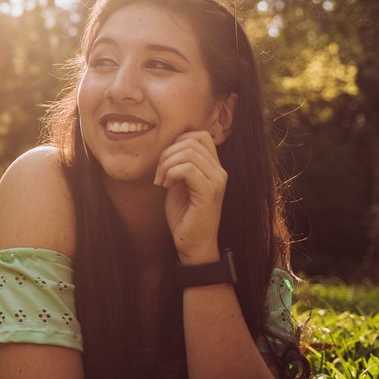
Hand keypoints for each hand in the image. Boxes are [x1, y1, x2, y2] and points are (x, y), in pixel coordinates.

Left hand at [154, 130, 226, 261]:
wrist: (193, 243)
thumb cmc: (184, 214)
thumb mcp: (180, 182)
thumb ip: (180, 163)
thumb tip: (168, 145)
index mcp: (214, 166)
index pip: (199, 135)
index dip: (177, 142)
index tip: (165, 163)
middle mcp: (220, 171)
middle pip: (191, 140)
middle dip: (167, 153)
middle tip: (159, 174)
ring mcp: (217, 181)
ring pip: (188, 153)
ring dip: (166, 165)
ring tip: (162, 181)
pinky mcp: (209, 193)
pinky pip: (188, 169)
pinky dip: (171, 173)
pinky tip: (166, 186)